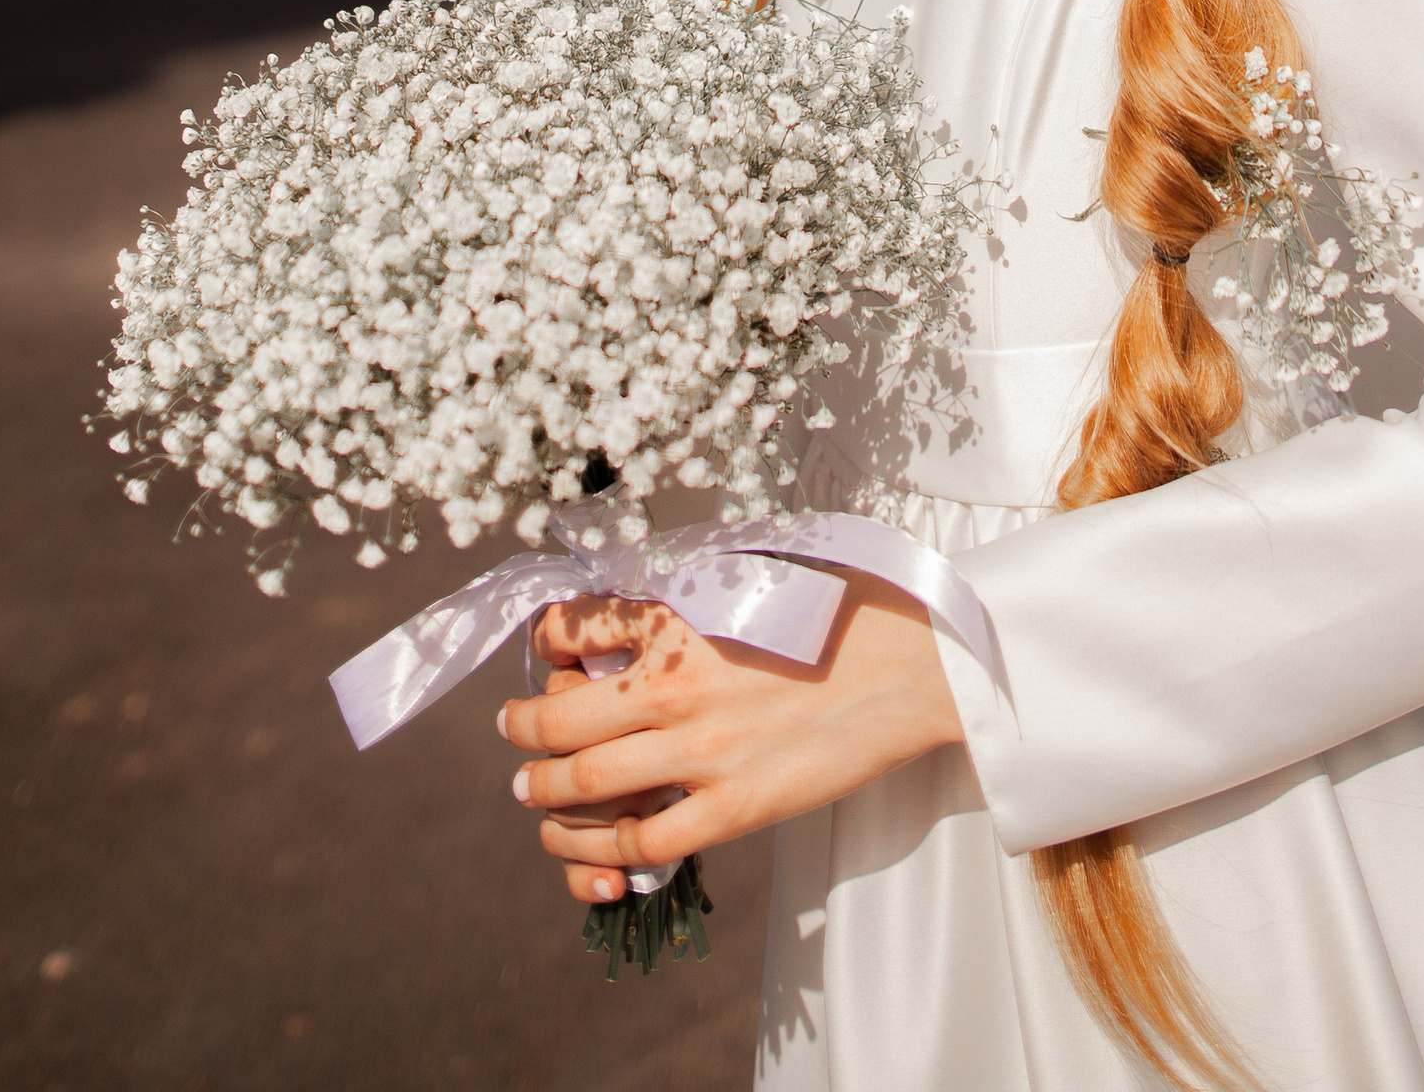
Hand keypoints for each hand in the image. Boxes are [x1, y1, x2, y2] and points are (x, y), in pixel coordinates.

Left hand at [497, 575, 961, 905]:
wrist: (909, 665)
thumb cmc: (839, 610)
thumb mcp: (753, 574)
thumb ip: (691, 590)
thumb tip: (642, 599)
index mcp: (676, 617)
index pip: (570, 628)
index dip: (544, 642)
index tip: (544, 652)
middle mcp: (673, 684)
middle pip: (558, 722)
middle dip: (522, 733)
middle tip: (513, 736)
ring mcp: (701, 751)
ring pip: (584, 786)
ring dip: (543, 795)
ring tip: (531, 792)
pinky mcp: (734, 807)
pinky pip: (644, 842)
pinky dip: (606, 848)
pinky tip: (600, 844)